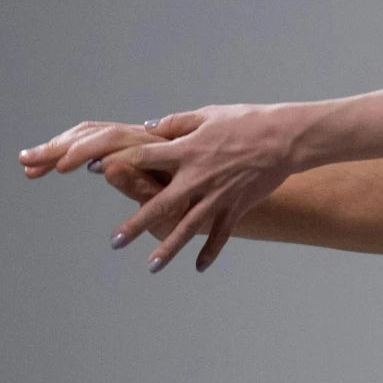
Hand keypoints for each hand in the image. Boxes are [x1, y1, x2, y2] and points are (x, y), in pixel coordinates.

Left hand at [21, 104, 312, 270]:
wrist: (288, 137)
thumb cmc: (249, 120)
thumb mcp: (210, 115)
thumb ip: (178, 123)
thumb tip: (151, 127)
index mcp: (187, 151)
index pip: (144, 158)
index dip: (118, 163)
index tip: (95, 171)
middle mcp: (198, 177)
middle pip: (160, 204)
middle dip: (136, 224)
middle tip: (115, 242)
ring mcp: (218, 195)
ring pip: (189, 227)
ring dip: (169, 248)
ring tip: (151, 267)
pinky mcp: (238, 205)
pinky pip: (222, 233)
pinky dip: (211, 251)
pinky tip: (198, 268)